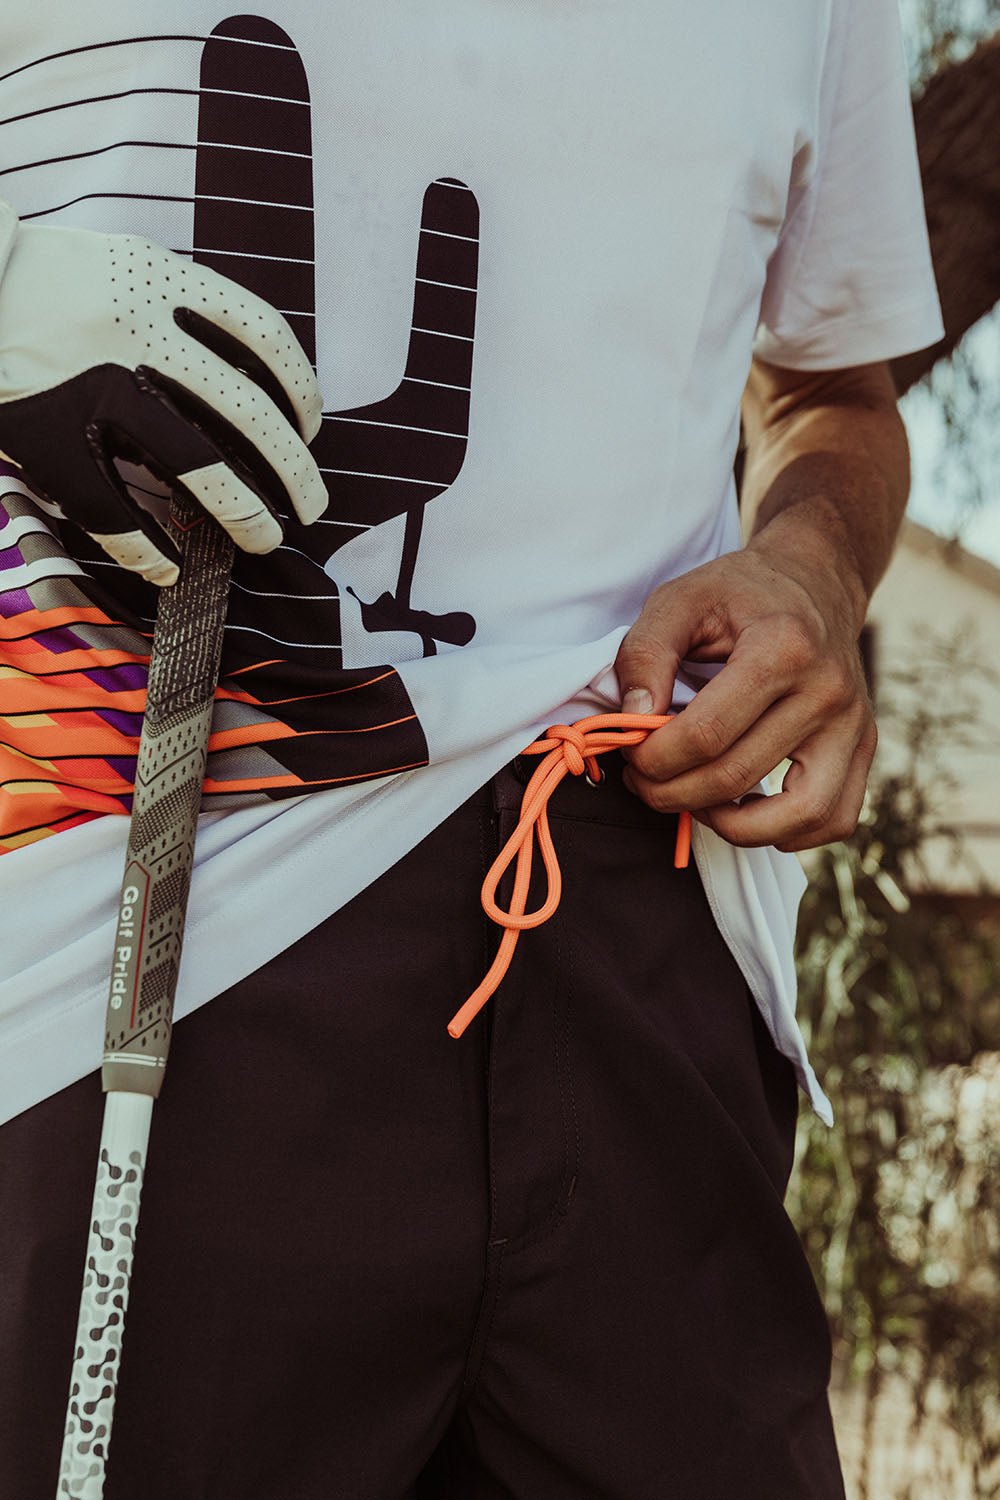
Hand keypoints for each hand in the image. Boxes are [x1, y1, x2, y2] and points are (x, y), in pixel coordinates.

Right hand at [0, 205, 325, 585]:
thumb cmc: (42, 280)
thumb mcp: (119, 265)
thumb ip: (178, 307)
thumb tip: (248, 376)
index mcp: (160, 276)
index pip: (265, 335)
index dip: (302, 389)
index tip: (311, 426)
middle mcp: (137, 329)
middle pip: (248, 413)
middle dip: (293, 470)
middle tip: (312, 505)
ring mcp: (94, 385)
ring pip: (197, 466)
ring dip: (242, 513)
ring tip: (265, 539)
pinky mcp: (48, 433)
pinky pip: (111, 508)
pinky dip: (146, 548)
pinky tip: (170, 567)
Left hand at [613, 540, 876, 851]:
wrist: (814, 580)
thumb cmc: (739, 592)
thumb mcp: (678, 600)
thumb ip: (645, 654)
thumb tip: (634, 718)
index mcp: (782, 647)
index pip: (707, 734)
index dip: (655, 758)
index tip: (631, 752)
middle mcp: (827, 690)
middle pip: (738, 776)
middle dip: (672, 793)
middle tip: (644, 781)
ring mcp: (853, 723)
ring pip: (798, 815)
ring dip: (731, 826)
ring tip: (692, 801)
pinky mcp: (864, 746)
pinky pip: (833, 819)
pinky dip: (786, 833)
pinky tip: (742, 809)